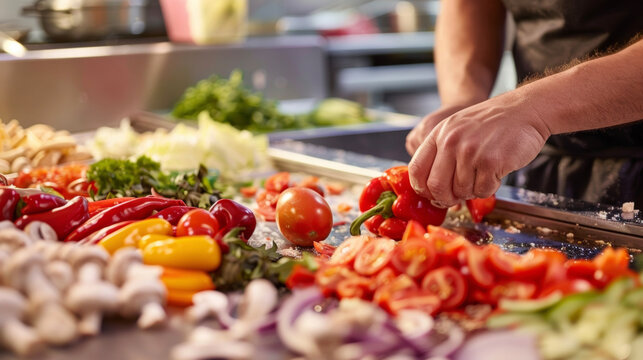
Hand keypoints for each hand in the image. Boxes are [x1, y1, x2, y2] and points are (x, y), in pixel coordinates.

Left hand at [408, 91, 550, 206]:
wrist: (525, 110)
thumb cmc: (492, 123)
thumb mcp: (457, 128)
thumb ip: (441, 153)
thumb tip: (430, 188)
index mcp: (439, 134)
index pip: (416, 170)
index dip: (422, 188)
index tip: (431, 194)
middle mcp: (451, 142)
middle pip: (436, 187)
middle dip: (446, 198)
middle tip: (456, 196)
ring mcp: (471, 152)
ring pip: (462, 192)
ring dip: (472, 190)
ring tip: (482, 174)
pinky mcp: (491, 162)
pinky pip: (483, 191)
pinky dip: (489, 188)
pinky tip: (495, 172)